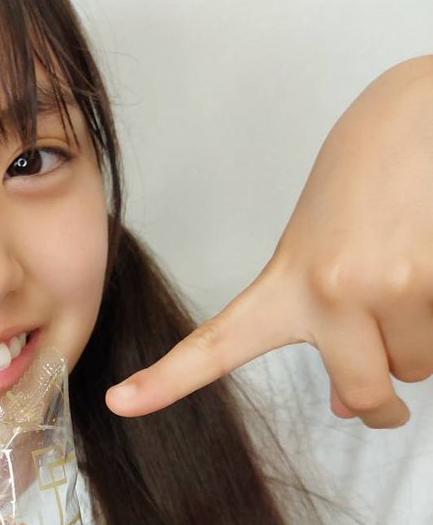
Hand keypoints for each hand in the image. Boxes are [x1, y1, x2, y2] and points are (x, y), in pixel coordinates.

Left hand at [106, 56, 432, 428]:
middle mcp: (332, 291)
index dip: (168, 380)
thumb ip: (327, 326)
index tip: (122, 401)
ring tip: (411, 276)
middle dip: (379, 402)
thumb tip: (353, 403)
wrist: (424, 115)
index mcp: (288, 283)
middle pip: (364, 392)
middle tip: (385, 408)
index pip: (218, 343)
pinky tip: (428, 265)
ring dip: (418, 340)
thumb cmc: (371, 174)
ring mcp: (390, 288)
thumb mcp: (325, 249)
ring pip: (418, 364)